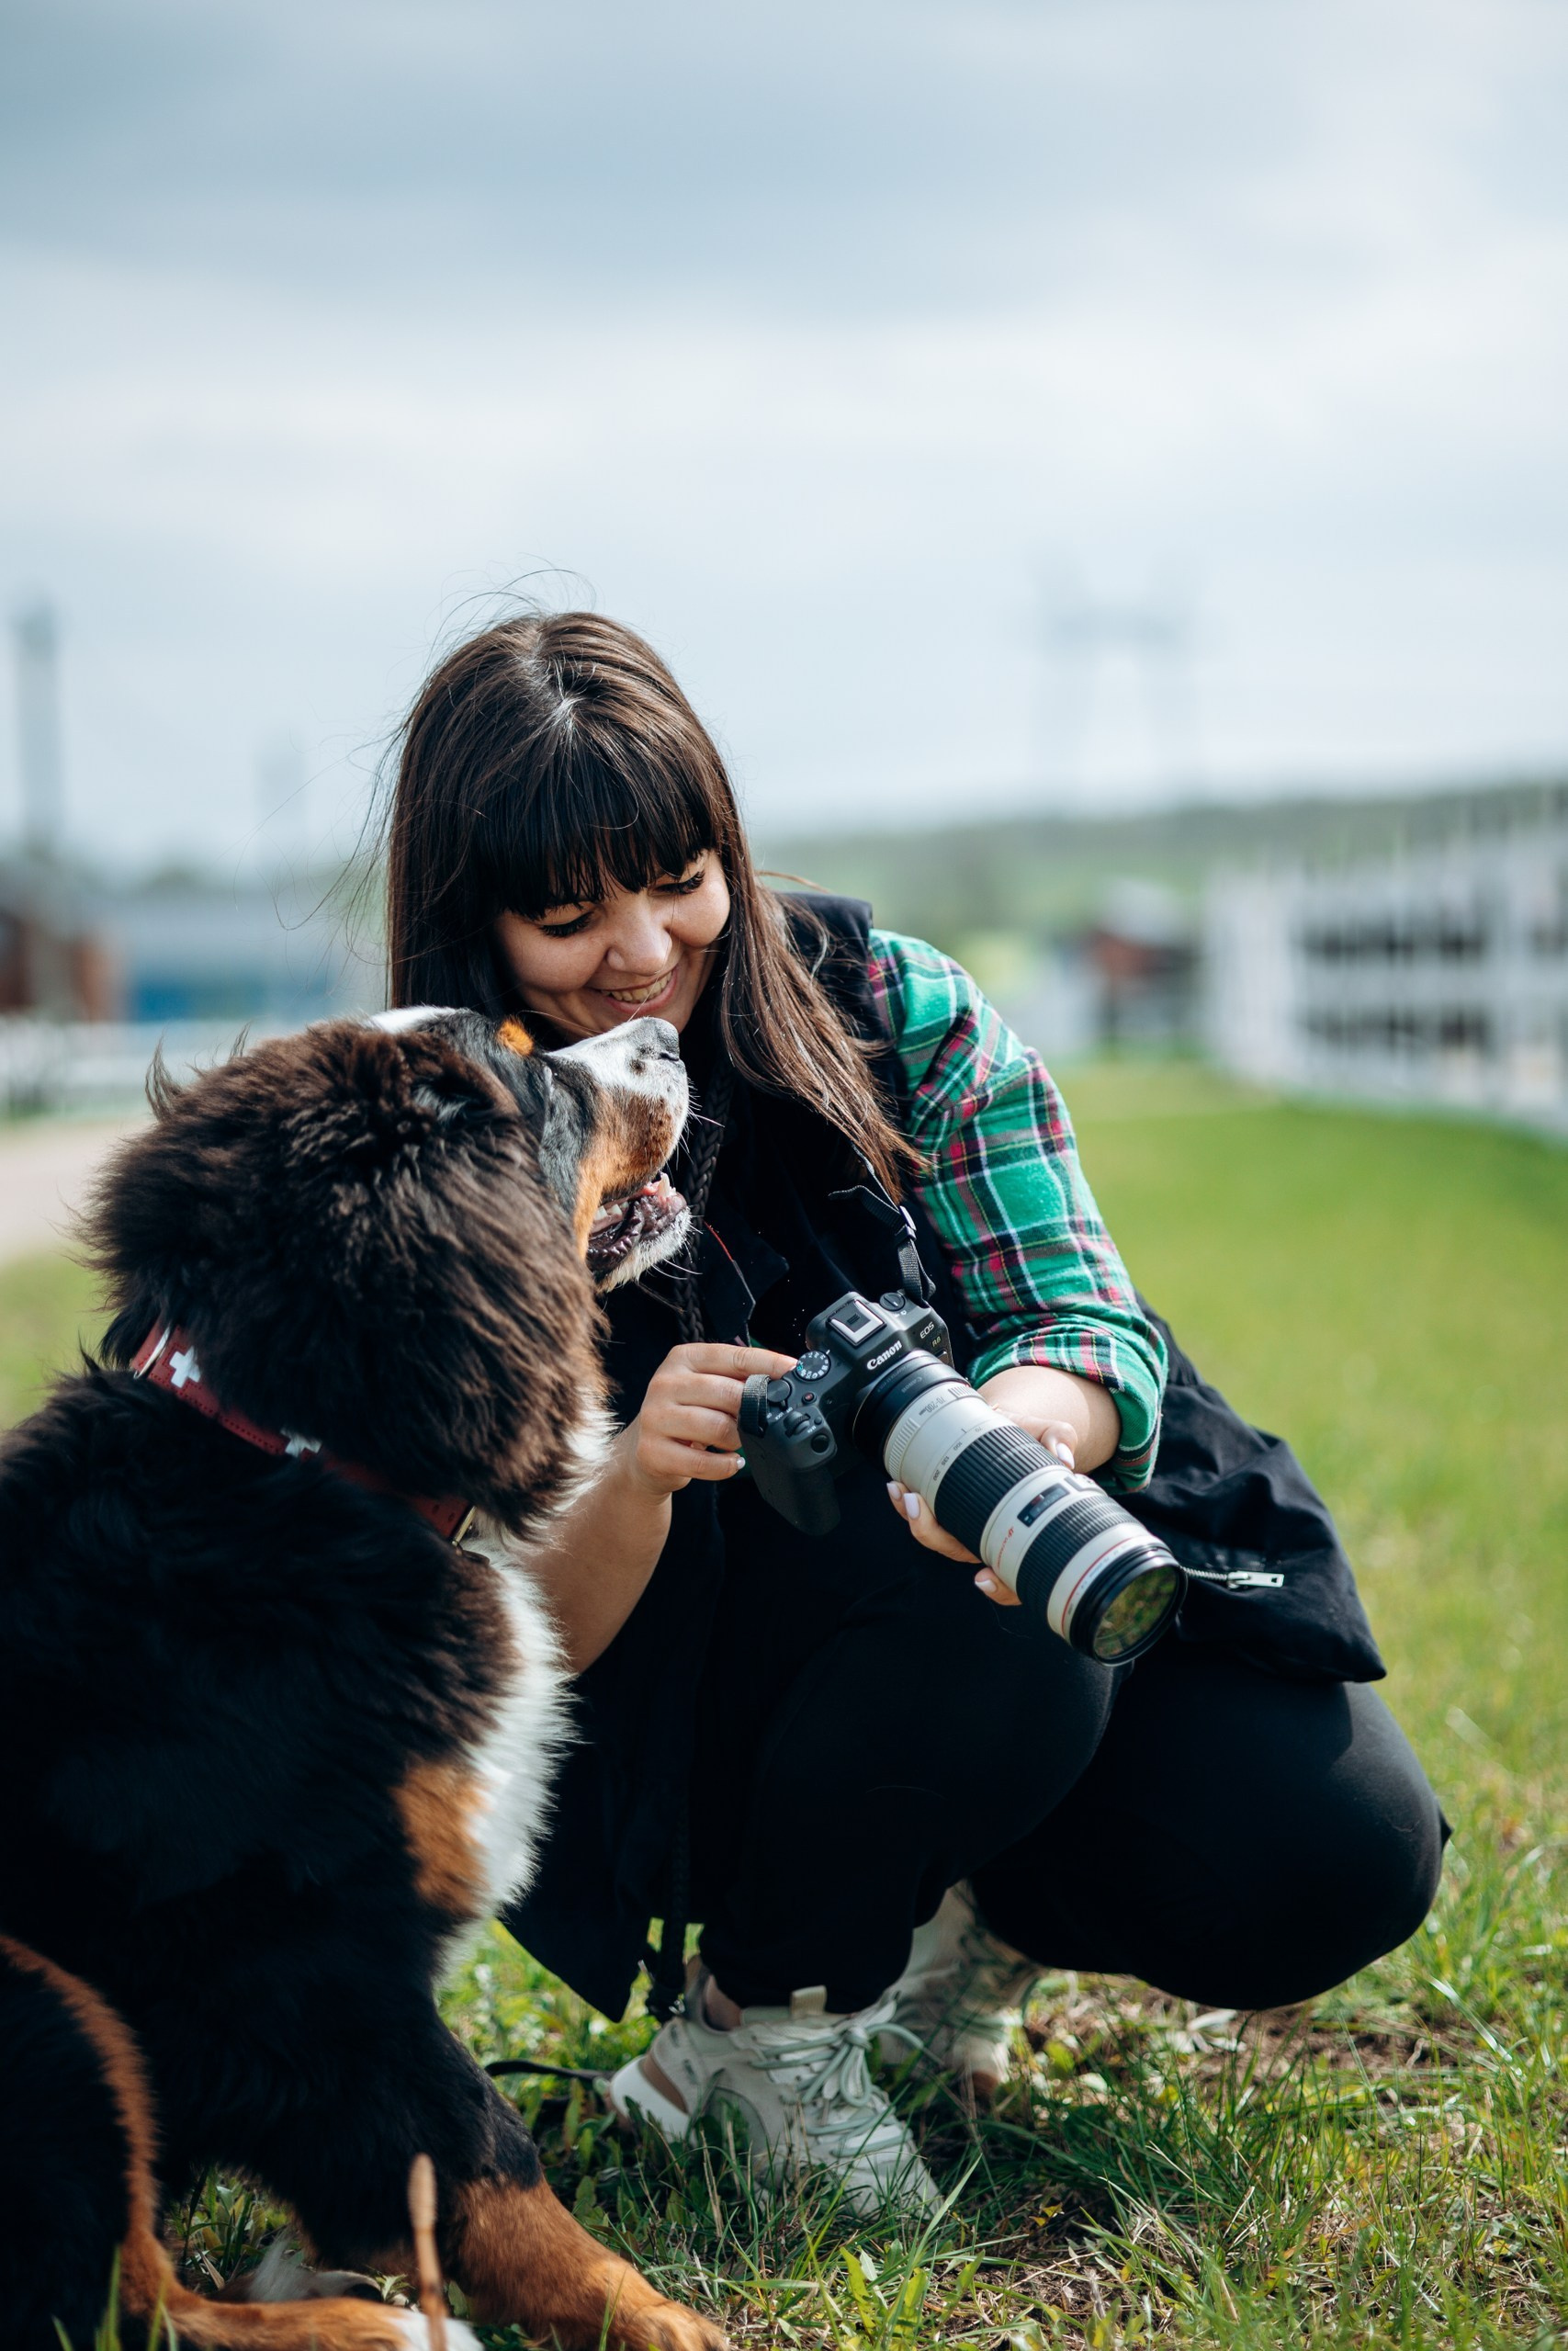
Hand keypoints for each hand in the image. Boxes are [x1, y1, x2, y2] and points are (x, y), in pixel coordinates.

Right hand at [626, 1342, 797, 1497]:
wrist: (641, 1452)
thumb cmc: (682, 1415)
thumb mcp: (704, 1387)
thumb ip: (736, 1379)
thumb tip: (783, 1378)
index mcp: (682, 1359)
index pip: (734, 1356)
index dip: (768, 1364)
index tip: (794, 1371)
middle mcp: (664, 1383)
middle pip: (728, 1393)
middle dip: (751, 1410)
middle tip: (756, 1421)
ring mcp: (655, 1417)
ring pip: (717, 1427)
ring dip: (737, 1439)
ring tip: (735, 1441)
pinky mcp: (653, 1451)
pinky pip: (702, 1461)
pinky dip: (725, 1465)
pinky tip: (729, 1462)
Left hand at [886, 1416, 1080, 1609]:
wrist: (1013, 1426)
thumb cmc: (1035, 1440)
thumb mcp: (1053, 1433)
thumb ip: (1061, 1439)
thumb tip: (1064, 1458)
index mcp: (1024, 1530)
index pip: (1016, 1574)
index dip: (1001, 1587)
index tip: (984, 1578)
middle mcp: (994, 1534)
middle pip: (961, 1554)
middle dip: (933, 1535)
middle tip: (918, 1506)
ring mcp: (968, 1523)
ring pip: (939, 1538)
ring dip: (915, 1520)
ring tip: (904, 1492)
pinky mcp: (948, 1506)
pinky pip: (926, 1516)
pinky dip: (909, 1506)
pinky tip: (899, 1486)